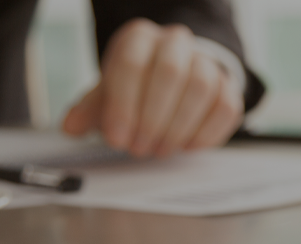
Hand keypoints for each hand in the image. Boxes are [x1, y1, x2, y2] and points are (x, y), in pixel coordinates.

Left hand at [62, 19, 243, 157]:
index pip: (131, 64)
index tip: (117, 138)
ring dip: (178, 127)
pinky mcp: (228, 86)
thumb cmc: (138, 85)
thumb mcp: (108, 92)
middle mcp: (175, 43)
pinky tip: (186, 146)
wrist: (174, 79)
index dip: (123, 105)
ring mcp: (206, 62)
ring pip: (201, 89)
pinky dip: (205, 133)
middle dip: (153, 118)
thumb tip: (72, 126)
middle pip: (170, 73)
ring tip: (160, 149)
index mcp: (139, 38)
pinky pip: (226, 107)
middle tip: (139, 147)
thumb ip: (90, 109)